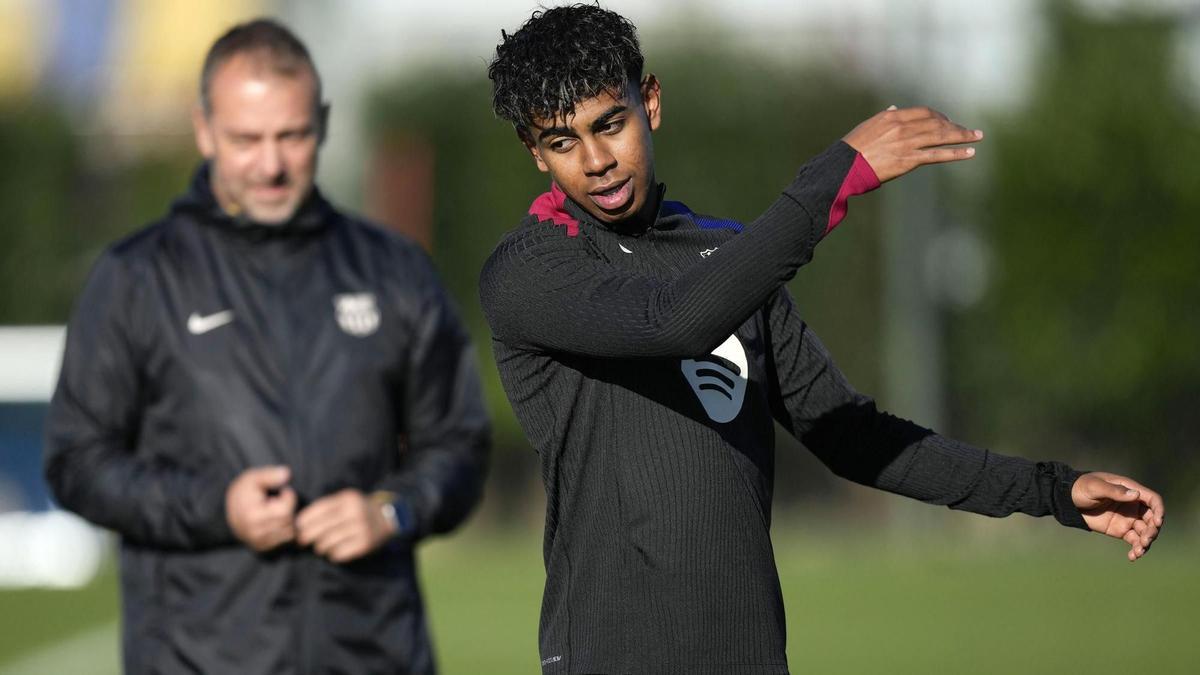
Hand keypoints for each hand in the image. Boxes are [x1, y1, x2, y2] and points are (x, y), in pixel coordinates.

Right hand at [226, 465, 296, 551]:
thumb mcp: (253, 477)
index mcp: (252, 517)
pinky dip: (284, 528)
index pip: (286, 510)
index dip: (288, 497)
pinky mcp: (262, 547)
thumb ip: (269, 475)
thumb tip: (286, 474)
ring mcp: (258, 542)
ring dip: (288, 518)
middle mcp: (255, 533)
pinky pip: (285, 539)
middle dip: (288, 507)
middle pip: (289, 520)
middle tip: (278, 500)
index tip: (282, 491)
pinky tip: (274, 519)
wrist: (227, 510)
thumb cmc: (244, 491)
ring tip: (275, 509)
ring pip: (290, 531)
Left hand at [295, 489, 395, 562]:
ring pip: (329, 542)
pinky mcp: (365, 544)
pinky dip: (332, 554)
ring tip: (319, 547)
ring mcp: (361, 529)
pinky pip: (340, 553)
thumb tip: (300, 522)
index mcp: (348, 499)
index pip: (321, 509)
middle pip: (322, 527)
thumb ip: (327, 507)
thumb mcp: (346, 500)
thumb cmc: (359, 509)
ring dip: (320, 546)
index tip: (297, 526)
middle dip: (308, 535)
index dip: (305, 519)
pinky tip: (332, 552)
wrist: (388, 518)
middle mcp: (355, 513)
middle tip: (302, 541)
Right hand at [842, 105, 982, 182]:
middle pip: (936, 123)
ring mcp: (907, 143)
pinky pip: (937, 155)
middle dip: (955, 126)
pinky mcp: (909, 161)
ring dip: (962, 136)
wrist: (843, 166)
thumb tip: (892, 109)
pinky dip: (955, 153)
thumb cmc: (851, 148)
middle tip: (969, 131)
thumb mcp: (867, 126)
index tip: (947, 122)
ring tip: (977, 137)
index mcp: (892, 117)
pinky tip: (969, 152)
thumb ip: (884, 117)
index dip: (939, 117)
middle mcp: (902, 127)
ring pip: (941, 136)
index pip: (924, 112)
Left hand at [1071, 471, 1164, 561]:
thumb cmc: (1081, 487)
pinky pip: (1134, 541)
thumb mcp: (1095, 487)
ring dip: (1146, 542)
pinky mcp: (1120, 530)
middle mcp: (1133, 505)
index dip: (1159, 511)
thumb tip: (1135, 495)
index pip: (1153, 500)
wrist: (1067, 500)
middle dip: (1153, 530)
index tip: (1157, 523)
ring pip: (1145, 532)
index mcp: (1130, 490)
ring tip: (1138, 552)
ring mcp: (1128, 519)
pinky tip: (1133, 557)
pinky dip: (1136, 549)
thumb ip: (1115, 491)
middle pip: (1152, 519)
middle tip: (1145, 540)